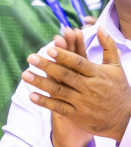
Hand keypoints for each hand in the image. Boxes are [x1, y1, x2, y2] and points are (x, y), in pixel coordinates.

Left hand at [24, 28, 130, 146]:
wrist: (124, 118)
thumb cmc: (118, 88)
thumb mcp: (116, 67)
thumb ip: (108, 46)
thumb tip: (99, 28)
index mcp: (98, 74)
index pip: (79, 63)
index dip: (64, 56)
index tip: (50, 48)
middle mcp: (90, 88)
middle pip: (66, 75)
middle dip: (47, 66)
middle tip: (31, 57)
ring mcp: (83, 102)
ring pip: (59, 91)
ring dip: (41, 83)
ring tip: (25, 74)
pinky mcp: (78, 115)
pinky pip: (59, 107)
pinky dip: (45, 102)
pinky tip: (32, 95)